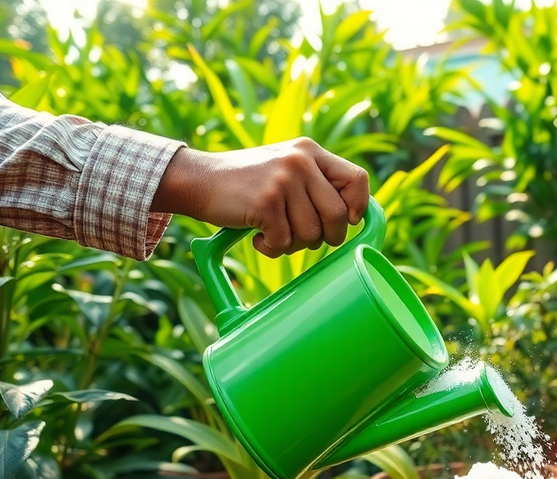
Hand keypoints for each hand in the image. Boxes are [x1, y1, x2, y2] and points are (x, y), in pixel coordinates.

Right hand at [152, 137, 369, 256]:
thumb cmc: (248, 183)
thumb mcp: (286, 167)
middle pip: (337, 216)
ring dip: (293, 245)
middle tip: (301, 236)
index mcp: (310, 151)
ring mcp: (282, 181)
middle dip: (325, 237)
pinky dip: (270, 249)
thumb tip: (354, 217)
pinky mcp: (264, 202)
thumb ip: (317, 183)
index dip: (358, 206)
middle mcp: (300, 161)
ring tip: (273, 232)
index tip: (345, 221)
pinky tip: (256, 237)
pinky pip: (283, 243)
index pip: (357, 179)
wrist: (199, 179)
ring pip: (311, 234)